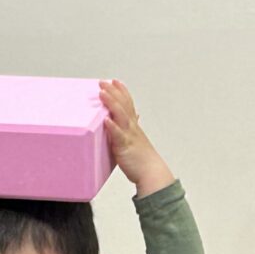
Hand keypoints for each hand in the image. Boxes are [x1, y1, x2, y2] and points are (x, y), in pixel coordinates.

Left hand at [100, 80, 174, 196]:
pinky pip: (118, 135)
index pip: (128, 104)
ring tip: (102, 93)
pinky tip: (105, 119)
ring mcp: (129, 135)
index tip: (115, 81)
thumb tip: (135, 119)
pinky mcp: (125, 146)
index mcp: (134, 126)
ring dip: (112, 103)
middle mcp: (132, 127)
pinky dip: (112, 126)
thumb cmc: (142, 160)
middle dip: (114, 92)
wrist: (151, 173)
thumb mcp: (137, 141)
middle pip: (123, 105)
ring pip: (121, 115)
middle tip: (104, 82)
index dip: (122, 91)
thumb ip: (132, 129)